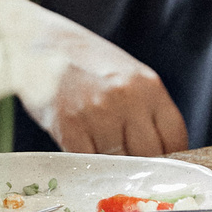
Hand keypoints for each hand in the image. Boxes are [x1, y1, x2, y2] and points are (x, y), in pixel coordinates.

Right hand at [21, 11, 188, 155]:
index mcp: (147, 85)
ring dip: (112, 167)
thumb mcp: (126, 75)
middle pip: (150, 155)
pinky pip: (88, 161)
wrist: (35, 43)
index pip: (175, 137)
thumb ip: (145, 108)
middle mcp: (125, 99)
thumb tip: (159, 151)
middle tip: (132, 169)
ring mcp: (96, 114)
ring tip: (103, 157)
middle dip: (142, 167)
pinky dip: (87, 164)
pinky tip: (84, 153)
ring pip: (118, 163)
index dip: (170, 157)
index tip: (162, 164)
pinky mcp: (68, 128)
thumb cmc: (83, 60)